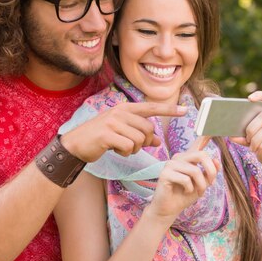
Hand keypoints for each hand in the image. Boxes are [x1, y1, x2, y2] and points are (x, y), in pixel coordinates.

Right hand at [61, 102, 187, 161]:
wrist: (76, 144)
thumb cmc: (101, 138)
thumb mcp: (121, 133)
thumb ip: (140, 135)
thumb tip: (157, 141)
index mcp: (126, 108)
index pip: (152, 107)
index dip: (169, 110)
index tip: (185, 110)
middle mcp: (121, 112)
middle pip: (148, 129)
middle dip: (144, 141)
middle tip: (130, 145)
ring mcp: (114, 122)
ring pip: (139, 139)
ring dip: (133, 149)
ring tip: (120, 147)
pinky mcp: (108, 134)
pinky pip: (129, 147)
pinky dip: (125, 153)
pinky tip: (114, 150)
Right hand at [146, 137, 220, 224]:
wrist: (169, 209)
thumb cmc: (185, 195)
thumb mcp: (202, 184)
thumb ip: (209, 173)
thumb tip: (217, 161)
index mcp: (188, 158)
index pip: (198, 143)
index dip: (206, 134)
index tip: (214, 128)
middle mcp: (179, 157)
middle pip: (201, 155)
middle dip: (210, 171)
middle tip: (211, 182)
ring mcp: (170, 164)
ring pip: (194, 170)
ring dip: (201, 185)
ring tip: (198, 192)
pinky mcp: (165, 173)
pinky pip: (185, 179)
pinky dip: (190, 189)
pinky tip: (185, 191)